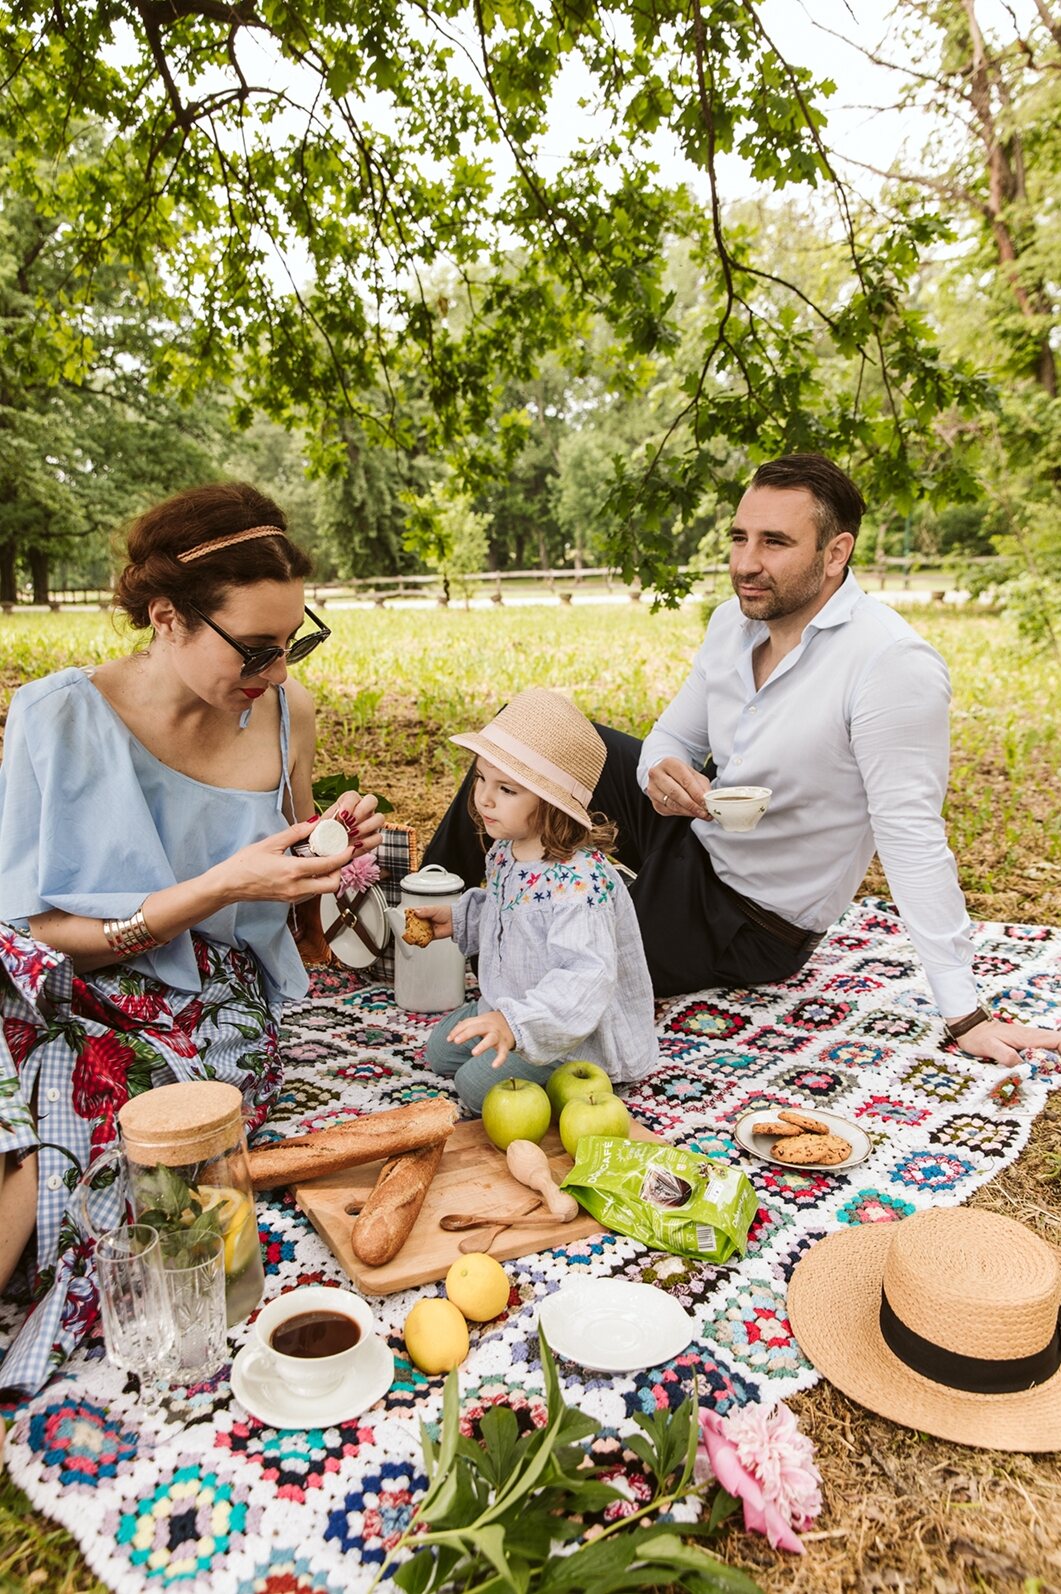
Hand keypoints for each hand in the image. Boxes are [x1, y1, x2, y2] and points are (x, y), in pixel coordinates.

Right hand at [212, 821, 352, 903]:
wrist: (228, 885)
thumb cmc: (244, 865)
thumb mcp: (270, 843)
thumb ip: (295, 833)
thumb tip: (314, 823)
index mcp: (292, 871)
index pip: (328, 866)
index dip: (343, 857)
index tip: (350, 848)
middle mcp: (296, 888)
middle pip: (332, 885)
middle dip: (340, 871)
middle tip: (337, 857)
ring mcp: (293, 897)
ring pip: (323, 891)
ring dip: (329, 877)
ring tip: (323, 860)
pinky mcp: (289, 900)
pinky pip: (311, 893)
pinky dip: (317, 882)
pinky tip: (310, 869)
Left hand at [321, 790, 385, 855]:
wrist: (327, 852)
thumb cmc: (322, 837)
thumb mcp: (317, 829)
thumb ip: (317, 823)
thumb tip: (315, 820)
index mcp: (348, 803)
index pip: (353, 796)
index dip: (349, 804)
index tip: (341, 816)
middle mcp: (363, 810)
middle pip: (372, 800)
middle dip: (361, 811)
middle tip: (349, 824)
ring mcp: (371, 823)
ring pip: (379, 818)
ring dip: (367, 826)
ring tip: (352, 835)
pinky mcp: (374, 838)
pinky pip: (379, 837)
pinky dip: (369, 842)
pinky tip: (356, 846)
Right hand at [411, 905, 452, 938]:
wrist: (454, 921)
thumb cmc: (446, 912)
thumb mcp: (434, 909)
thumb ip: (424, 911)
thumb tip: (415, 912)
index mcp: (423, 913)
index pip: (413, 914)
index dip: (409, 916)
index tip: (406, 918)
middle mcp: (424, 921)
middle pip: (413, 924)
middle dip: (410, 926)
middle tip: (409, 927)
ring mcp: (426, 929)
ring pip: (416, 932)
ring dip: (413, 934)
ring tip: (411, 934)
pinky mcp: (430, 936)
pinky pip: (423, 939)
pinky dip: (420, 940)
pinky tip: (417, 940)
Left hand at [448, 1009, 516, 1067]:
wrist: (515, 1022)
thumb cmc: (493, 1024)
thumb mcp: (481, 1021)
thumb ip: (468, 1025)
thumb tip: (453, 1032)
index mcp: (482, 1020)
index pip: (467, 1023)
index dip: (457, 1030)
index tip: (449, 1039)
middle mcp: (490, 1027)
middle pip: (477, 1028)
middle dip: (466, 1034)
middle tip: (456, 1041)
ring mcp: (498, 1036)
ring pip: (491, 1039)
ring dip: (482, 1045)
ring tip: (474, 1053)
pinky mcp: (505, 1045)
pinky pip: (503, 1053)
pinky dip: (500, 1059)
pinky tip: (494, 1066)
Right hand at [648, 756, 713, 819]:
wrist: (666, 775)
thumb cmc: (681, 774)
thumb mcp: (694, 775)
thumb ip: (702, 786)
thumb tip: (708, 800)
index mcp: (669, 763)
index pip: (685, 780)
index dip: (696, 794)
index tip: (706, 803)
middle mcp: (657, 774)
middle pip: (676, 793)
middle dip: (692, 805)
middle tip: (703, 812)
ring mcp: (653, 788)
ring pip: (672, 804)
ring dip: (688, 811)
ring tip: (699, 813)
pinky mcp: (653, 801)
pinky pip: (668, 810)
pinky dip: (681, 813)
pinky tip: (689, 813)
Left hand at [949, 1016, 1059, 1067]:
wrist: (970, 1027)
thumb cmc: (978, 1037)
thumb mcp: (990, 1047)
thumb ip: (1006, 1056)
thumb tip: (1022, 1067)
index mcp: (1028, 1037)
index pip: (1057, 1040)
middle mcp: (1033, 1037)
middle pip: (1058, 1044)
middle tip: (1057, 1077)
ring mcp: (1030, 1040)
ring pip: (1052, 1048)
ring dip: (1056, 1061)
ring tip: (1052, 1077)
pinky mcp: (1026, 1044)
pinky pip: (1043, 1051)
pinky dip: (1047, 1060)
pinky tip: (1042, 1072)